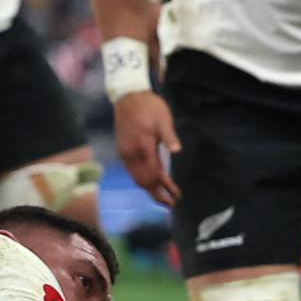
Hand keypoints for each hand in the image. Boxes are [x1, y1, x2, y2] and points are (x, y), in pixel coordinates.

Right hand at [113, 90, 179, 205]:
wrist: (128, 97)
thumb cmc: (149, 107)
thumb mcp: (163, 119)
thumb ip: (169, 137)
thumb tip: (177, 151)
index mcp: (144, 147)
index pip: (156, 175)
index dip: (166, 188)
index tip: (177, 196)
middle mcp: (132, 154)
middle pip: (144, 182)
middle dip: (157, 195)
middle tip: (171, 203)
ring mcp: (125, 153)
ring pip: (136, 178)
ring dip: (149, 189)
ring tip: (162, 196)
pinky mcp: (123, 150)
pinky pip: (132, 172)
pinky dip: (142, 180)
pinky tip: (150, 181)